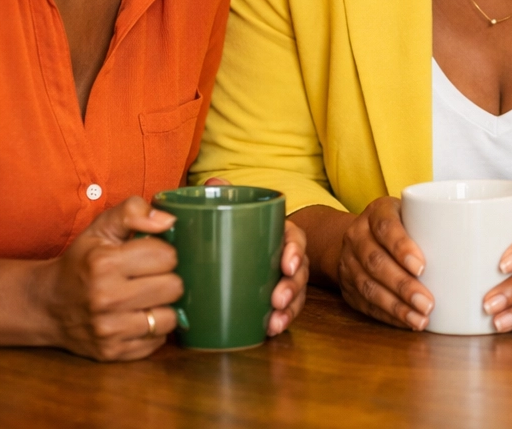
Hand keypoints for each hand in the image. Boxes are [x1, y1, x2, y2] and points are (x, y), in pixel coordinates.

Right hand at [31, 196, 182, 361]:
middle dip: (168, 278)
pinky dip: (153, 329)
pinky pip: (156, 342)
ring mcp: (108, 331)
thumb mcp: (101, 227)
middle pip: (174, 287)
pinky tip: (139, 316)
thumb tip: (169, 221)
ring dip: (164, 306)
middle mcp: (106, 299)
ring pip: (169, 318)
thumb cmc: (82, 261)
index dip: (166, 252)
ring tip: (149, 297)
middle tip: (152, 276)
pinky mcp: (111, 353)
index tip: (152, 255)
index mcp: (105, 263)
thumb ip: (134, 211)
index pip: (167, 256)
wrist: (47, 304)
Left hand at [202, 178, 309, 336]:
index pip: (295, 237)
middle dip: (292, 285)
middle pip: (299, 269)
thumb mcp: (234, 209)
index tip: (287, 263)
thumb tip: (212, 181)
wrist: (237, 247)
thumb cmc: (238, 226)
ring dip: (290, 307)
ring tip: (275, 321)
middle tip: (278, 299)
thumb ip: (225, 195)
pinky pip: (287, 309)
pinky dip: (283, 320)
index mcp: (281, 232)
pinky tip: (272, 330)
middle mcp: (287, 255)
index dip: (295, 250)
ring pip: (297, 292)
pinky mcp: (277, 298)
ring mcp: (284, 278)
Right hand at [336, 196, 432, 331]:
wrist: (361, 235)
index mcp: (376, 212)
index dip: (402, 247)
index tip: (423, 267)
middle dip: (402, 285)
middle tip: (428, 303)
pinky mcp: (348, 287)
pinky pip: (366, 304)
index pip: (386, 227)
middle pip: (376, 262)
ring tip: (421, 319)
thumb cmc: (403, 223)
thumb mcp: (413, 213)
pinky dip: (388, 316)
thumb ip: (436, 223)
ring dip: (396, 306)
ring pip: (369, 287)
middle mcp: (357, 236)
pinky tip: (408, 322)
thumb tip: (478, 244)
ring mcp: (348, 263)